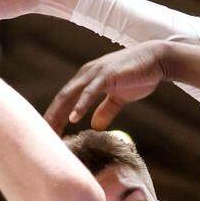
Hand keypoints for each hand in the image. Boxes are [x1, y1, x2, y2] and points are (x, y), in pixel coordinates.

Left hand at [45, 42, 166, 132]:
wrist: (156, 60)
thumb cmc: (139, 76)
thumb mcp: (119, 98)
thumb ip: (106, 110)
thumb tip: (94, 126)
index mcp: (86, 80)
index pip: (66, 101)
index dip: (56, 117)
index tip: (50, 136)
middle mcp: (85, 75)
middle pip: (62, 99)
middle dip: (51, 118)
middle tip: (43, 140)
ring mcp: (94, 73)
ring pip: (70, 95)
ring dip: (59, 114)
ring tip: (51, 132)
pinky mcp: (106, 75)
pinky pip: (89, 92)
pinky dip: (80, 105)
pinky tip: (74, 119)